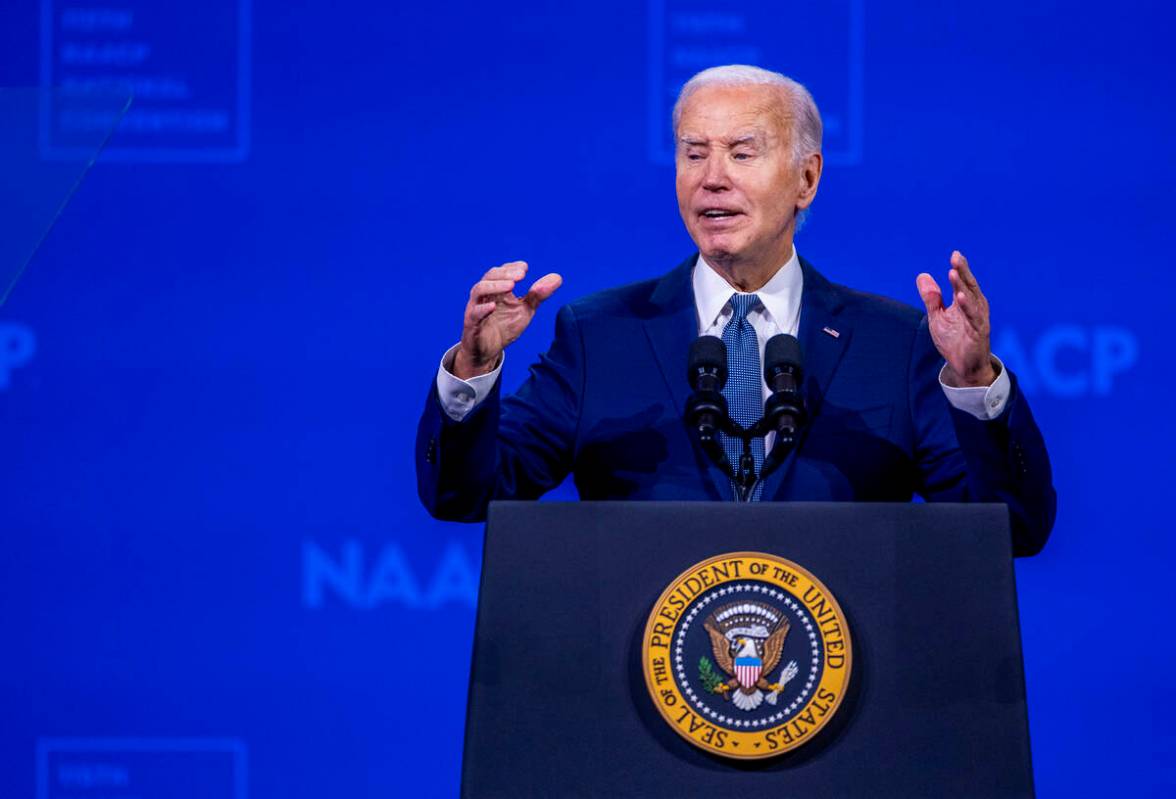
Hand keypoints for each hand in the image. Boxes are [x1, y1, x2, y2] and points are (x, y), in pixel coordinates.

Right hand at [453, 261, 561, 378]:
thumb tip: (558, 277)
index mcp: (497, 290)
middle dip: (505, 273)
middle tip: (521, 275)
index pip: (501, 272)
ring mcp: (476, 308)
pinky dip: (482, 309)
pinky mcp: (471, 324)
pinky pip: (474, 314)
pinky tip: (493, 306)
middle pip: (489, 276)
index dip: (511, 267)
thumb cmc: (504, 327)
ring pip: (478, 290)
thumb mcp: (525, 310)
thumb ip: (538, 295)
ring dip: (495, 285)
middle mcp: (484, 295)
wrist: (488, 351)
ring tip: (511, 285)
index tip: (525, 268)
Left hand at [916, 251, 995, 386]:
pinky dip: (968, 307)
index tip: (954, 254)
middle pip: (969, 286)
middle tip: (956, 257)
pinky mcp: (978, 333)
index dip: (959, 268)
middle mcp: (975, 308)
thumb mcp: (937, 317)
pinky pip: (974, 318)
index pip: (962, 282)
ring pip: (972, 300)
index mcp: (965, 302)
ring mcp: (978, 320)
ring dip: (963, 286)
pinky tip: (961, 297)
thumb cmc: (954, 340)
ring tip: (954, 273)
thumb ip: (931, 298)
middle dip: (963, 271)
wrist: (965, 366)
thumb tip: (922, 275)